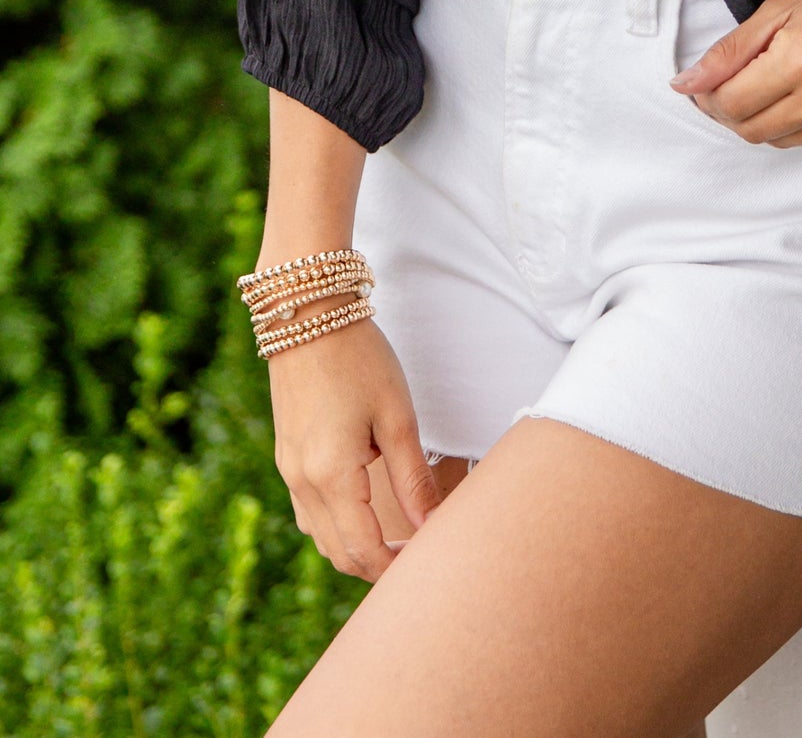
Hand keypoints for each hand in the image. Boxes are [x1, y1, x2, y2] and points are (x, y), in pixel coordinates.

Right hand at [267, 314, 441, 581]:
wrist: (306, 314)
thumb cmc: (359, 358)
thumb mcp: (396, 417)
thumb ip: (412, 478)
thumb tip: (432, 526)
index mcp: (331, 476)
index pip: (364, 550)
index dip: (397, 568)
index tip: (430, 563)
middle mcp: (302, 483)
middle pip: (339, 554)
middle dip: (377, 566)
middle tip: (418, 558)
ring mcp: (289, 471)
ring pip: (320, 537)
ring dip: (355, 548)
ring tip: (397, 537)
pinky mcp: (287, 455)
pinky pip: (308, 512)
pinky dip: (335, 526)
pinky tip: (364, 509)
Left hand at [669, 0, 801, 149]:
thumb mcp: (784, 5)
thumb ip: (732, 50)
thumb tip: (684, 83)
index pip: (730, 103)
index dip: (706, 96)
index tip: (701, 82)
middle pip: (749, 130)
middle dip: (728, 111)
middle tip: (729, 84)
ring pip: (778, 141)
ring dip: (763, 117)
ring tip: (775, 81)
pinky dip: (799, 122)